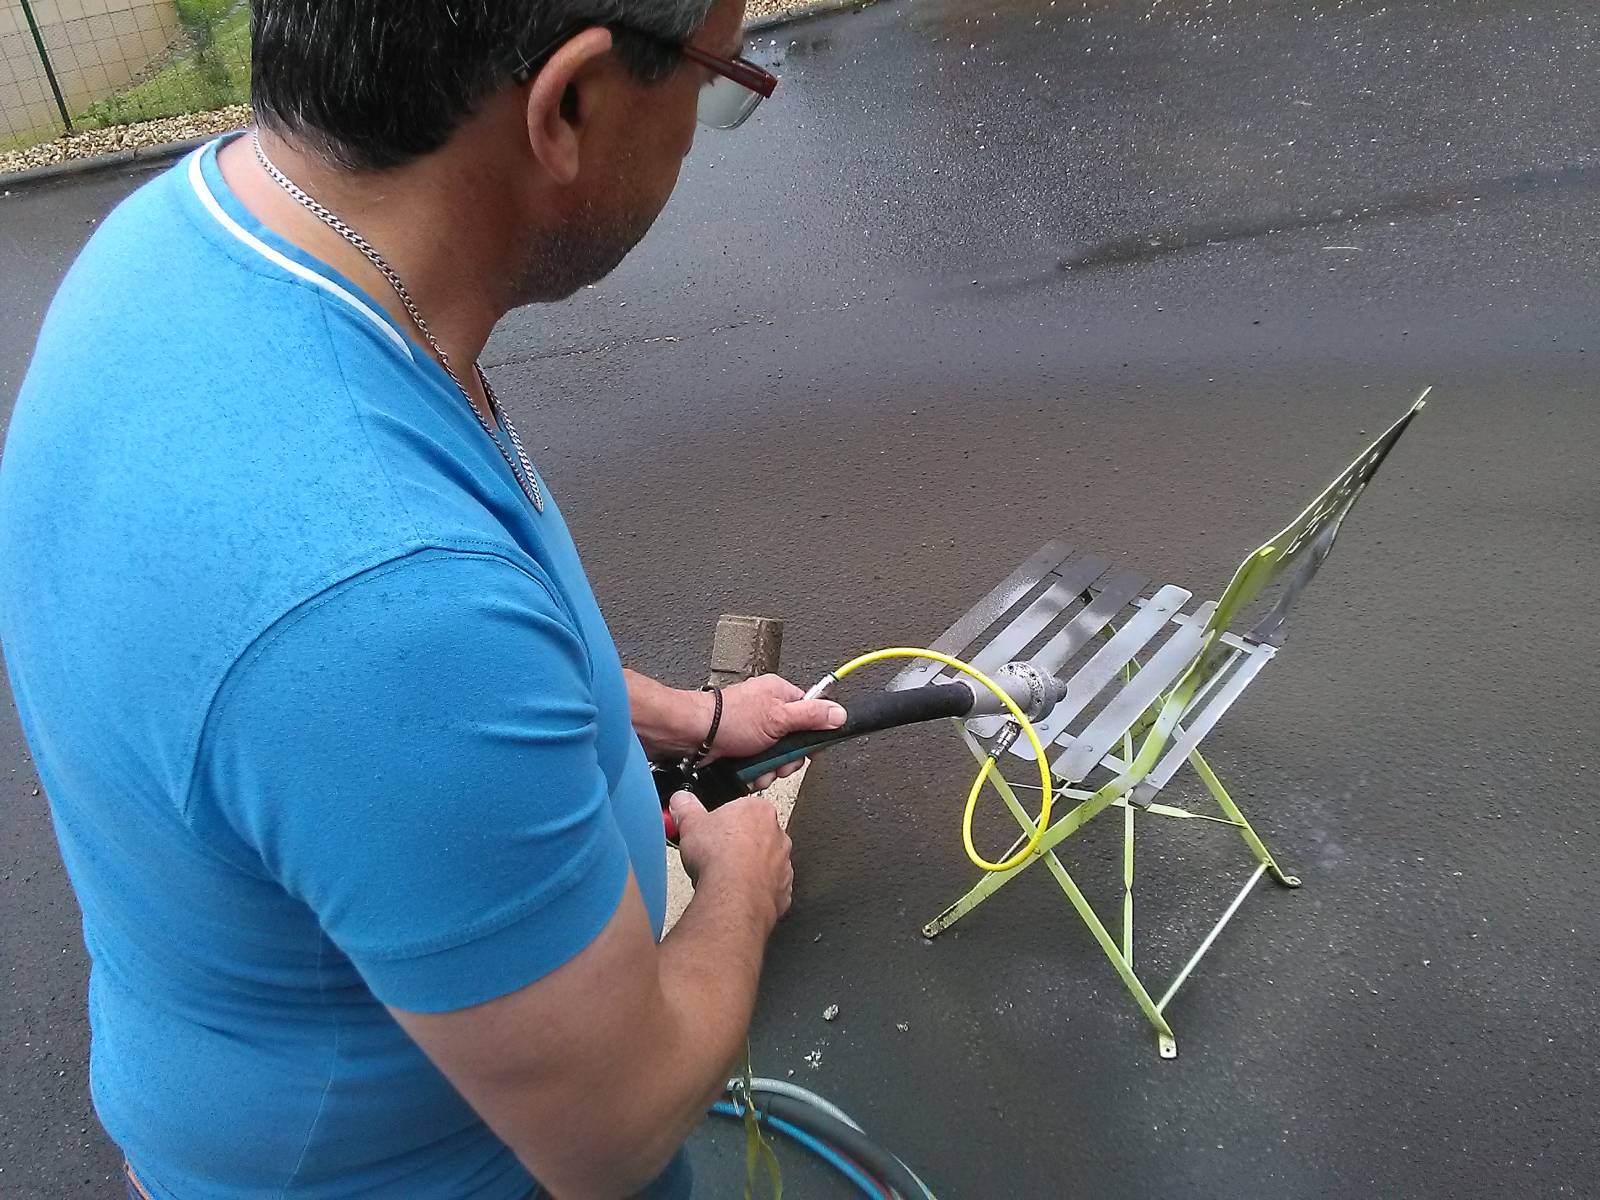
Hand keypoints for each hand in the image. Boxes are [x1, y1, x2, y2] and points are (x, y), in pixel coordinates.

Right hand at [670, 791, 793, 925]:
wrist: (732, 895)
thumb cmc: (719, 857)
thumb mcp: (691, 823)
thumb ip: (686, 807)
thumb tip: (681, 801)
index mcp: (759, 811)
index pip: (743, 809)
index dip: (724, 821)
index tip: (711, 831)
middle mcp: (777, 835)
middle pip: (756, 835)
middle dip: (738, 844)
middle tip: (716, 854)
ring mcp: (783, 864)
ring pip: (764, 862)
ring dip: (749, 868)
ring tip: (724, 876)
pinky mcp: (782, 889)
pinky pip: (768, 887)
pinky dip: (755, 890)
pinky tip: (737, 893)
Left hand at [707, 675, 846, 782]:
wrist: (694, 736)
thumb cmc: (729, 719)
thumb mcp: (778, 718)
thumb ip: (812, 716)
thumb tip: (840, 714)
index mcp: (780, 694)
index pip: (812, 715)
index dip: (810, 737)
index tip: (803, 749)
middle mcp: (768, 710)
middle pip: (794, 742)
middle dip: (785, 760)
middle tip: (777, 761)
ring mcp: (755, 730)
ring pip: (777, 758)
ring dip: (769, 770)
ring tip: (758, 768)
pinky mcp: (743, 748)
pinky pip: (760, 766)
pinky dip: (755, 773)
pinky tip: (748, 773)